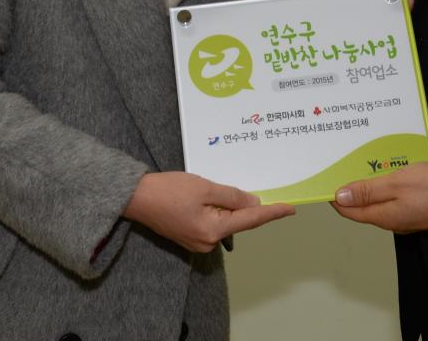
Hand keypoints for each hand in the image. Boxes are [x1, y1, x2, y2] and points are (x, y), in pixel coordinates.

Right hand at [122, 172, 294, 252]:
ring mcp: (198, 242)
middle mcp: (208, 242)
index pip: (251, 220)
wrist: (136, 198)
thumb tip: (254, 204)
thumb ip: (232, 197)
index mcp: (213, 231)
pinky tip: (203, 196)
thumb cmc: (168, 190)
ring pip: (224, 221)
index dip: (272, 213)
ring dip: (224, 205)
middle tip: (223, 184)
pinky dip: (214, 210)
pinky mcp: (190, 237)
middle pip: (236, 221)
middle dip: (239, 203)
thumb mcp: (204, 188)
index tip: (291, 209)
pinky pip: (212, 222)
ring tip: (204, 188)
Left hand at [330, 162, 427, 233]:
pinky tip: (387, 169)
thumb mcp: (397, 183)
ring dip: (368, 183)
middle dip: (349, 187)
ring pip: (378, 200)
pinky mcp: (418, 207)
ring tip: (361, 163)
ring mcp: (406, 215)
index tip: (325, 178)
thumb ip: (368, 191)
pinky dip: (385, 184)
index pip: (348, 210)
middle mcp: (393, 220)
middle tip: (341, 165)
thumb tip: (340, 198)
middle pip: (362, 206)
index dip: (333, 196)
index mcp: (384, 216)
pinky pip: (394, 196)